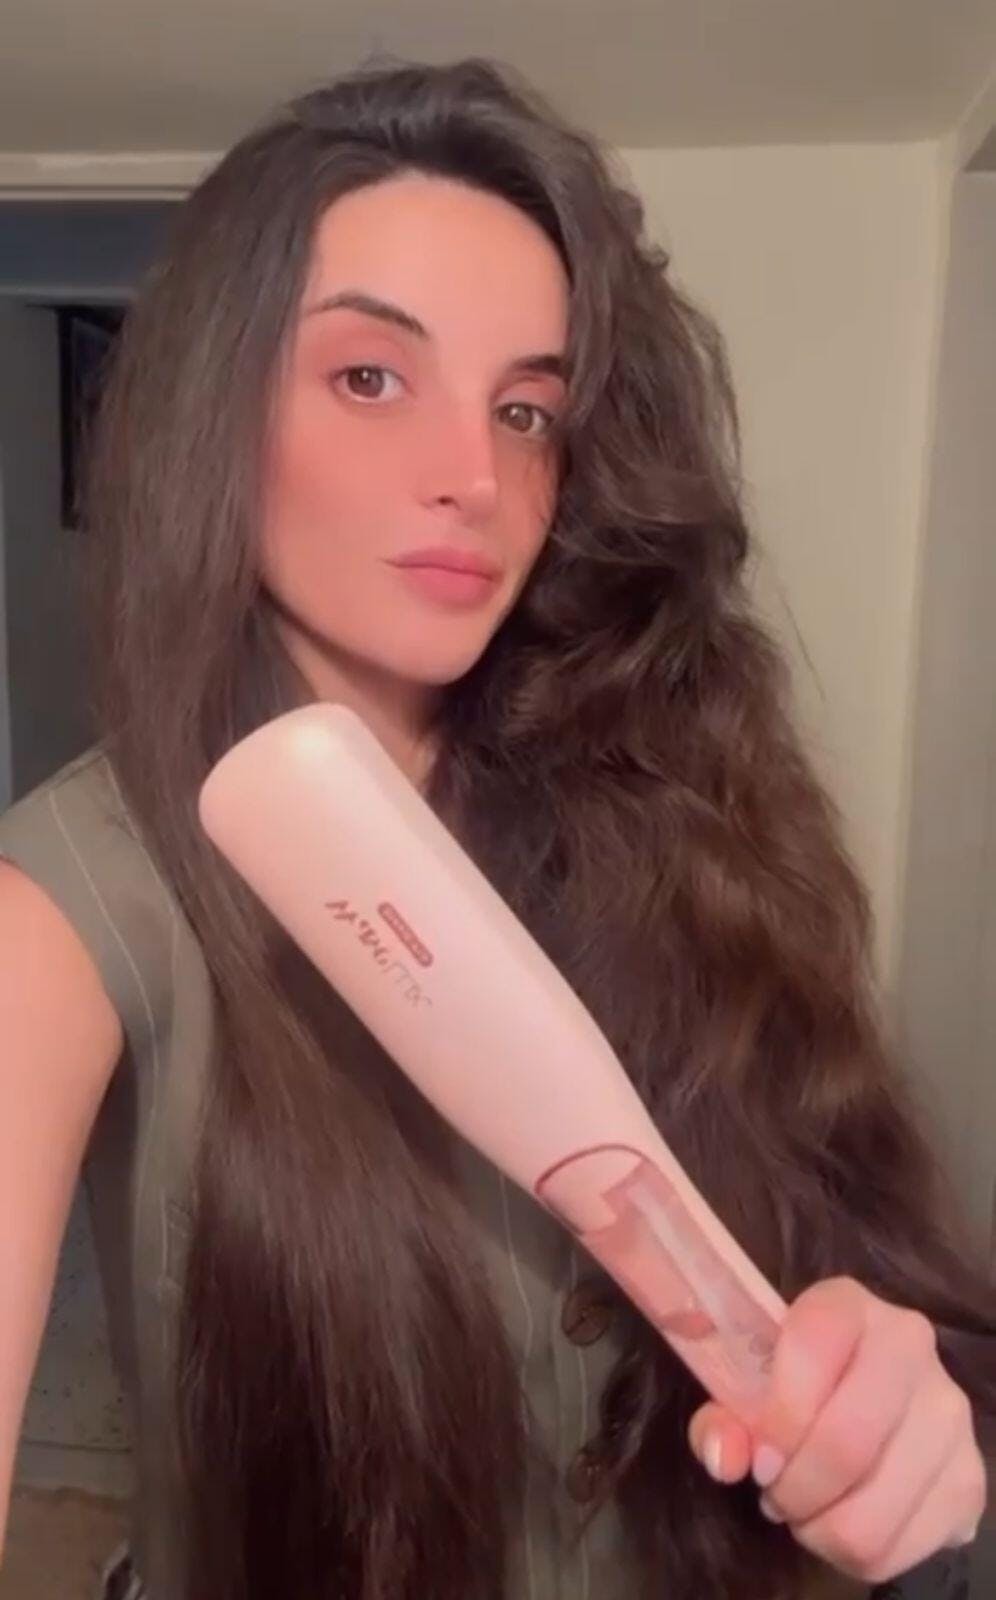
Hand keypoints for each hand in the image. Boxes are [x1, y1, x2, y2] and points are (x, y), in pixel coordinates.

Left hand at [688, 1277, 986, 1583]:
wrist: (872, 1404)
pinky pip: (898, 1548)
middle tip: (775, 1491)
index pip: (812, 1347)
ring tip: (807, 1507)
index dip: (778, 1416)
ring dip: (822, 1526)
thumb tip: (724, 1456)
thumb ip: (723, 1416)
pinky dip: (855, 1553)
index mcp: (849, 1305)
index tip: (759, 1457)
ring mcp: (950, 1413)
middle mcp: (911, 1346)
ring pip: (872, 1513)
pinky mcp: (969, 1480)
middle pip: (848, 1442)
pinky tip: (843, 1521)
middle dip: (797, 1486)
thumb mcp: (749, 1386)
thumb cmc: (797, 1388)